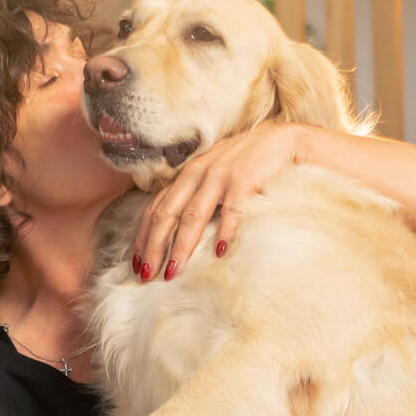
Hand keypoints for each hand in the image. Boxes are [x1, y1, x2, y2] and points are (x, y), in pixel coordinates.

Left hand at [130, 122, 312, 280]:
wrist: (280, 140)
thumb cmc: (246, 162)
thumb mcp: (213, 175)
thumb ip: (195, 195)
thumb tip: (176, 230)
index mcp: (187, 174)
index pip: (155, 208)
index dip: (142, 236)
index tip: (135, 262)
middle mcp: (197, 173)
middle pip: (166, 214)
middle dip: (153, 247)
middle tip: (146, 275)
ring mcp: (220, 176)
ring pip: (192, 216)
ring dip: (180, 247)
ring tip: (173, 271)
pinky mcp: (244, 180)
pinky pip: (231, 211)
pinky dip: (224, 232)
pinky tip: (218, 252)